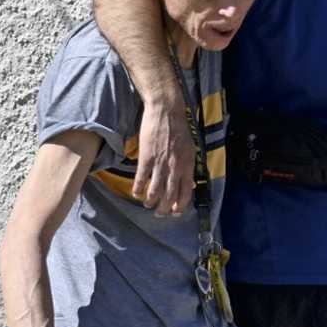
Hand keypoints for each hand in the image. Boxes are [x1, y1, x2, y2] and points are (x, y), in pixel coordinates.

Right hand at [134, 100, 193, 216]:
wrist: (166, 112)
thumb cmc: (179, 130)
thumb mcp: (190, 150)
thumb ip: (189, 168)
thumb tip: (191, 184)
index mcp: (188, 166)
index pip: (186, 193)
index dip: (181, 206)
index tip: (176, 212)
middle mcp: (176, 168)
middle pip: (171, 196)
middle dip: (165, 209)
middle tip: (160, 214)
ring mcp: (161, 164)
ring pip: (155, 191)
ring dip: (150, 202)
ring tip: (147, 206)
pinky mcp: (147, 158)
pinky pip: (141, 179)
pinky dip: (138, 189)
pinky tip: (136, 194)